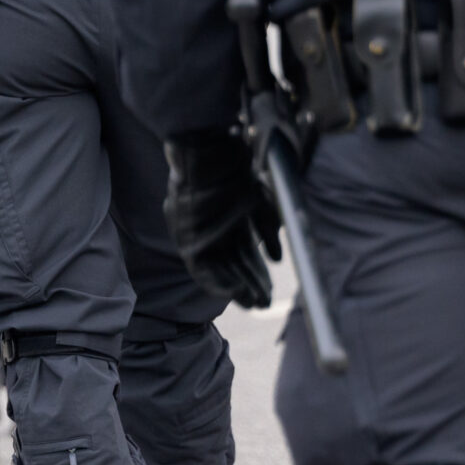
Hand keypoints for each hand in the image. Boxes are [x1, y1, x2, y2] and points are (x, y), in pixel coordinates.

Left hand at [163, 129, 280, 309]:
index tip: (270, 289)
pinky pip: (203, 271)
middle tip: (264, 303)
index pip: (245, 255)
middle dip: (251, 285)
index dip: (258, 273)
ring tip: (255, 304)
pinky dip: (219, 284)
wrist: (208, 160)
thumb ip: (268, 229)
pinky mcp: (187, 243)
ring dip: (238, 290)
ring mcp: (200, 239)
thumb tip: (277, 259)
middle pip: (234, 266)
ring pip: (221, 272)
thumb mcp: (259, 203)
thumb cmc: (234, 176)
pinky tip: (236, 294)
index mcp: (230, 223)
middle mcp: (214, 234)